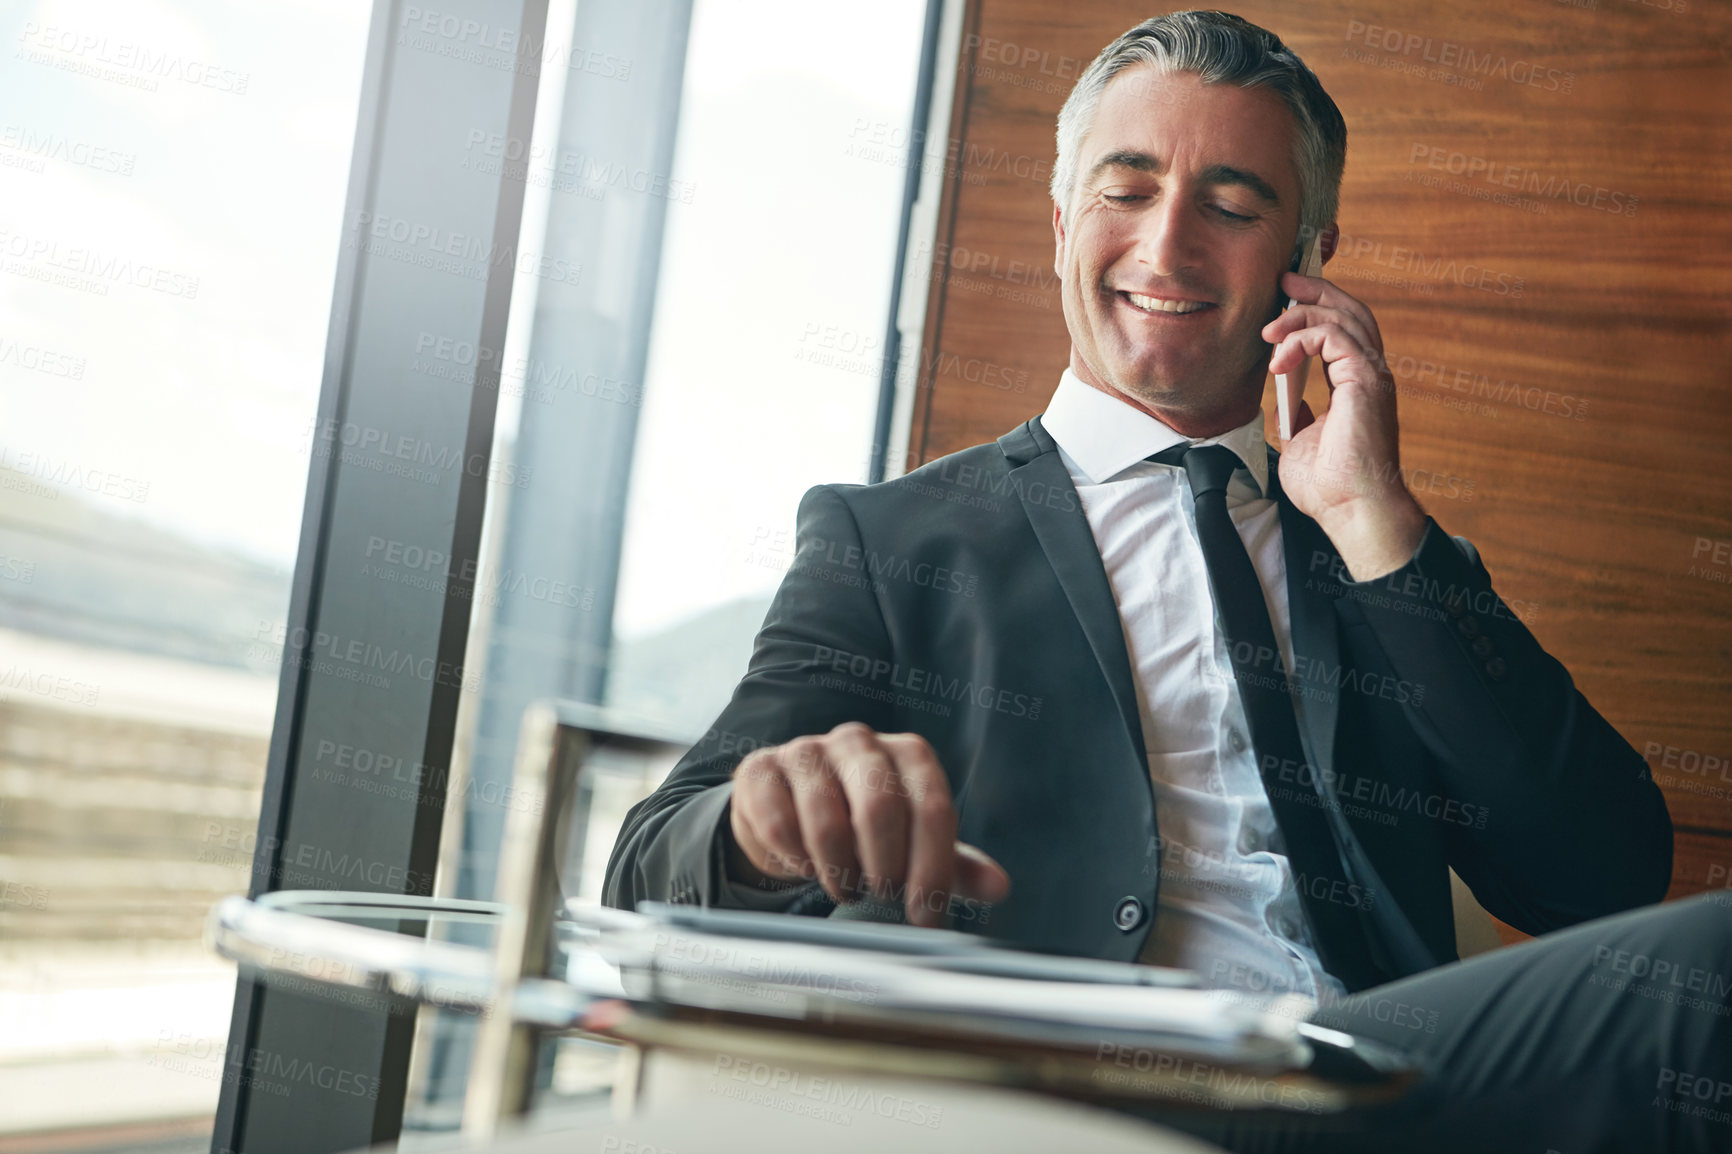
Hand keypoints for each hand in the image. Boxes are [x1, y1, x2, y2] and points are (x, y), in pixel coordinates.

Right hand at [727, 721, 1010, 926]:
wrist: (788, 811)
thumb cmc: (862, 828)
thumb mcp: (913, 845)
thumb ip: (955, 865)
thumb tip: (1001, 887)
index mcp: (907, 753)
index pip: (932, 808)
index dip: (931, 869)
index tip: (925, 915)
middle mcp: (859, 741)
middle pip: (881, 808)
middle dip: (884, 869)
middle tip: (881, 896)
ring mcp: (806, 751)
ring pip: (827, 822)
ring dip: (839, 873)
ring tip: (845, 887)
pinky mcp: (761, 770)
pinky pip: (781, 825)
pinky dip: (797, 861)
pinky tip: (806, 867)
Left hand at [1263, 270, 1426, 579]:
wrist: (1351, 511)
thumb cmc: (1331, 488)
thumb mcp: (1302, 443)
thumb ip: (1298, 416)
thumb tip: (1287, 404)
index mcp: (1356, 386)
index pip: (1341, 332)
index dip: (1316, 310)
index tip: (1284, 299)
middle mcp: (1369, 375)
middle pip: (1349, 312)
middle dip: (1315, 292)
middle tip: (1283, 282)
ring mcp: (1371, 376)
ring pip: (1343, 318)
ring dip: (1302, 314)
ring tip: (1270, 327)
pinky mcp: (1365, 380)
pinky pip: (1334, 337)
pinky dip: (1302, 339)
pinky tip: (1278, 359)